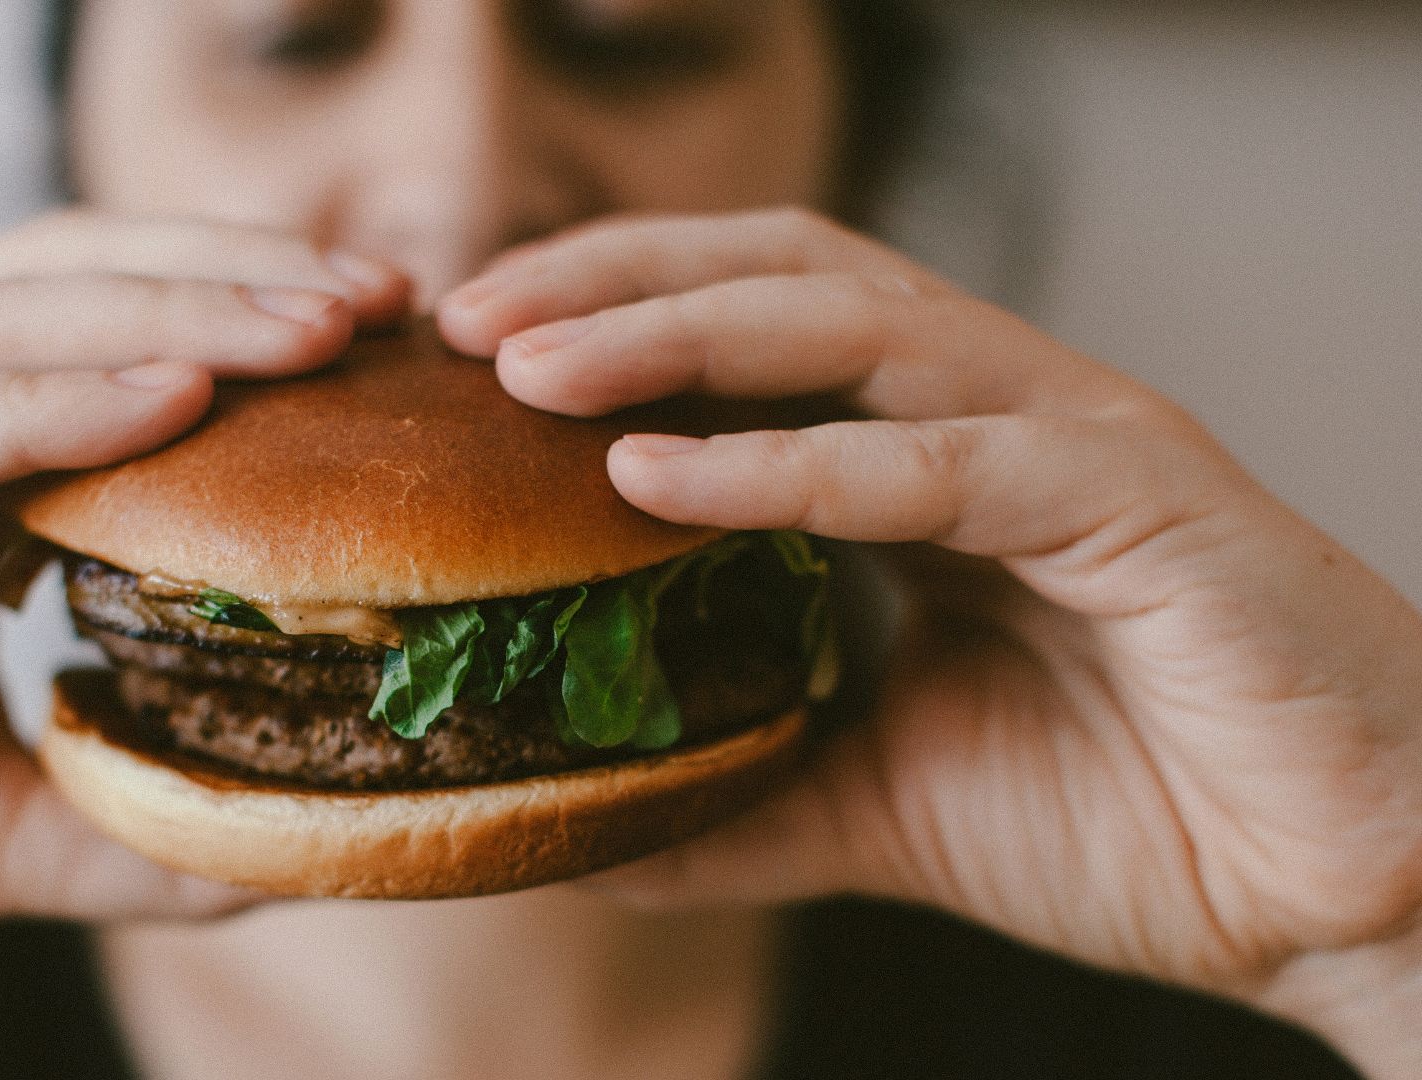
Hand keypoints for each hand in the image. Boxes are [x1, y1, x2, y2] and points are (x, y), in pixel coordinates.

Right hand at [0, 211, 408, 1070]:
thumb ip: (132, 818)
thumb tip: (299, 843)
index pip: (118, 345)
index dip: (254, 333)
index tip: (395, 355)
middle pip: (80, 292)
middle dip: (240, 286)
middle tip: (387, 307)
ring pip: (1, 323)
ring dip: (172, 314)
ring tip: (314, 329)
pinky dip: (34, 400)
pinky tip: (164, 402)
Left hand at [439, 209, 1421, 1075]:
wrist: (1339, 895)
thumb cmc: (1137, 821)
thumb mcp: (881, 801)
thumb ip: (740, 793)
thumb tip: (583, 829)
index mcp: (934, 458)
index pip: (751, 329)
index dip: (608, 318)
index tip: (467, 360)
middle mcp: (995, 413)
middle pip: (780, 276)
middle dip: (613, 280)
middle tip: (466, 320)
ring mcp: (1070, 438)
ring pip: (852, 325)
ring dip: (676, 333)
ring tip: (531, 366)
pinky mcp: (1139, 501)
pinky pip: (940, 458)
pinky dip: (792, 464)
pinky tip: (659, 475)